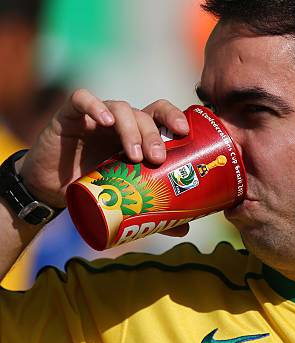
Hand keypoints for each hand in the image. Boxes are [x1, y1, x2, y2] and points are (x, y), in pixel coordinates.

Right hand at [16, 89, 189, 208]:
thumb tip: (184, 230)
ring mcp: (95, 117)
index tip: (183, 132)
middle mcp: (120, 123)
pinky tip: (105, 120)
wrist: (51, 191)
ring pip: (120, 108)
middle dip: (153, 134)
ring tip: (135, 155)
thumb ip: (153, 210)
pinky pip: (80, 99)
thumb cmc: (92, 188)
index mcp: (138, 135)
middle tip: (157, 157)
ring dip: (131, 129)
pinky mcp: (69, 116)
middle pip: (144, 114)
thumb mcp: (123, 198)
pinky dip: (94, 105)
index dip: (174, 117)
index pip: (160, 114)